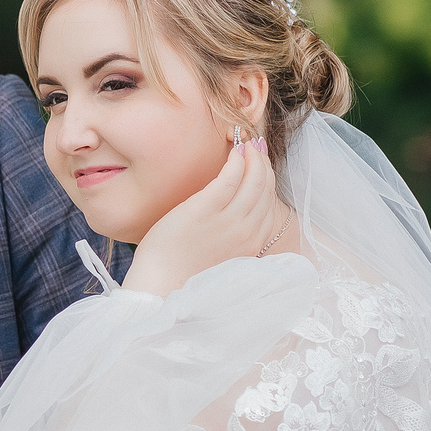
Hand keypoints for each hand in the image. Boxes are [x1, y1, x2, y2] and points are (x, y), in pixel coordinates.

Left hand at [121, 137, 286, 297]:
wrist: (160, 288)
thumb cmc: (184, 271)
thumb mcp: (220, 254)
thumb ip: (233, 234)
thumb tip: (235, 210)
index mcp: (252, 243)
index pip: (270, 203)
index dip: (267, 178)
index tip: (259, 163)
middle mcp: (247, 232)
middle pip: (265, 187)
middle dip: (263, 162)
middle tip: (254, 146)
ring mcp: (228, 221)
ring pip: (254, 179)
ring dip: (252, 157)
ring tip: (243, 143)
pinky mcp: (205, 210)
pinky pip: (230, 178)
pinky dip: (235, 161)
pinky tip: (233, 151)